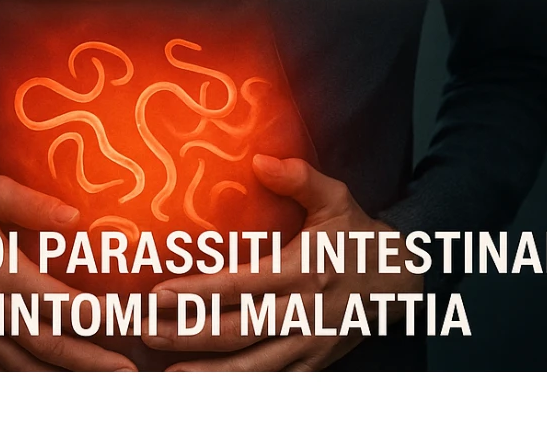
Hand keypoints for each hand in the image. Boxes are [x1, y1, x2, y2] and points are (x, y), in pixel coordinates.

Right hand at [0, 175, 137, 372]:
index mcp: (1, 275)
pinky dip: (33, 383)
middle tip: (129, 373)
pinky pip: (3, 374)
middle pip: (50, 348)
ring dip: (67, 382)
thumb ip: (32, 204)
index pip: (59, 304)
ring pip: (28, 371)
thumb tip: (74, 217)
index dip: (96, 316)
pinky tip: (58, 385)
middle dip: (93, 363)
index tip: (128, 318)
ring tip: (103, 386)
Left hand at [142, 155, 419, 371]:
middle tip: (146, 331)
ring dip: (208, 372)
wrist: (401, 281)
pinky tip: (208, 386)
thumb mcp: (335, 198)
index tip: (159, 291)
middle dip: (189, 333)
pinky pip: (273, 381)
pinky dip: (241, 387)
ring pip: (253, 367)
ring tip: (168, 374)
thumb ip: (299, 177)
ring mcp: (308, 344)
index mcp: (302, 271)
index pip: (241, 284)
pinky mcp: (313, 363)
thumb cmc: (357, 235)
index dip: (198, 291)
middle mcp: (303, 312)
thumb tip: (260, 159)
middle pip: (238, 331)